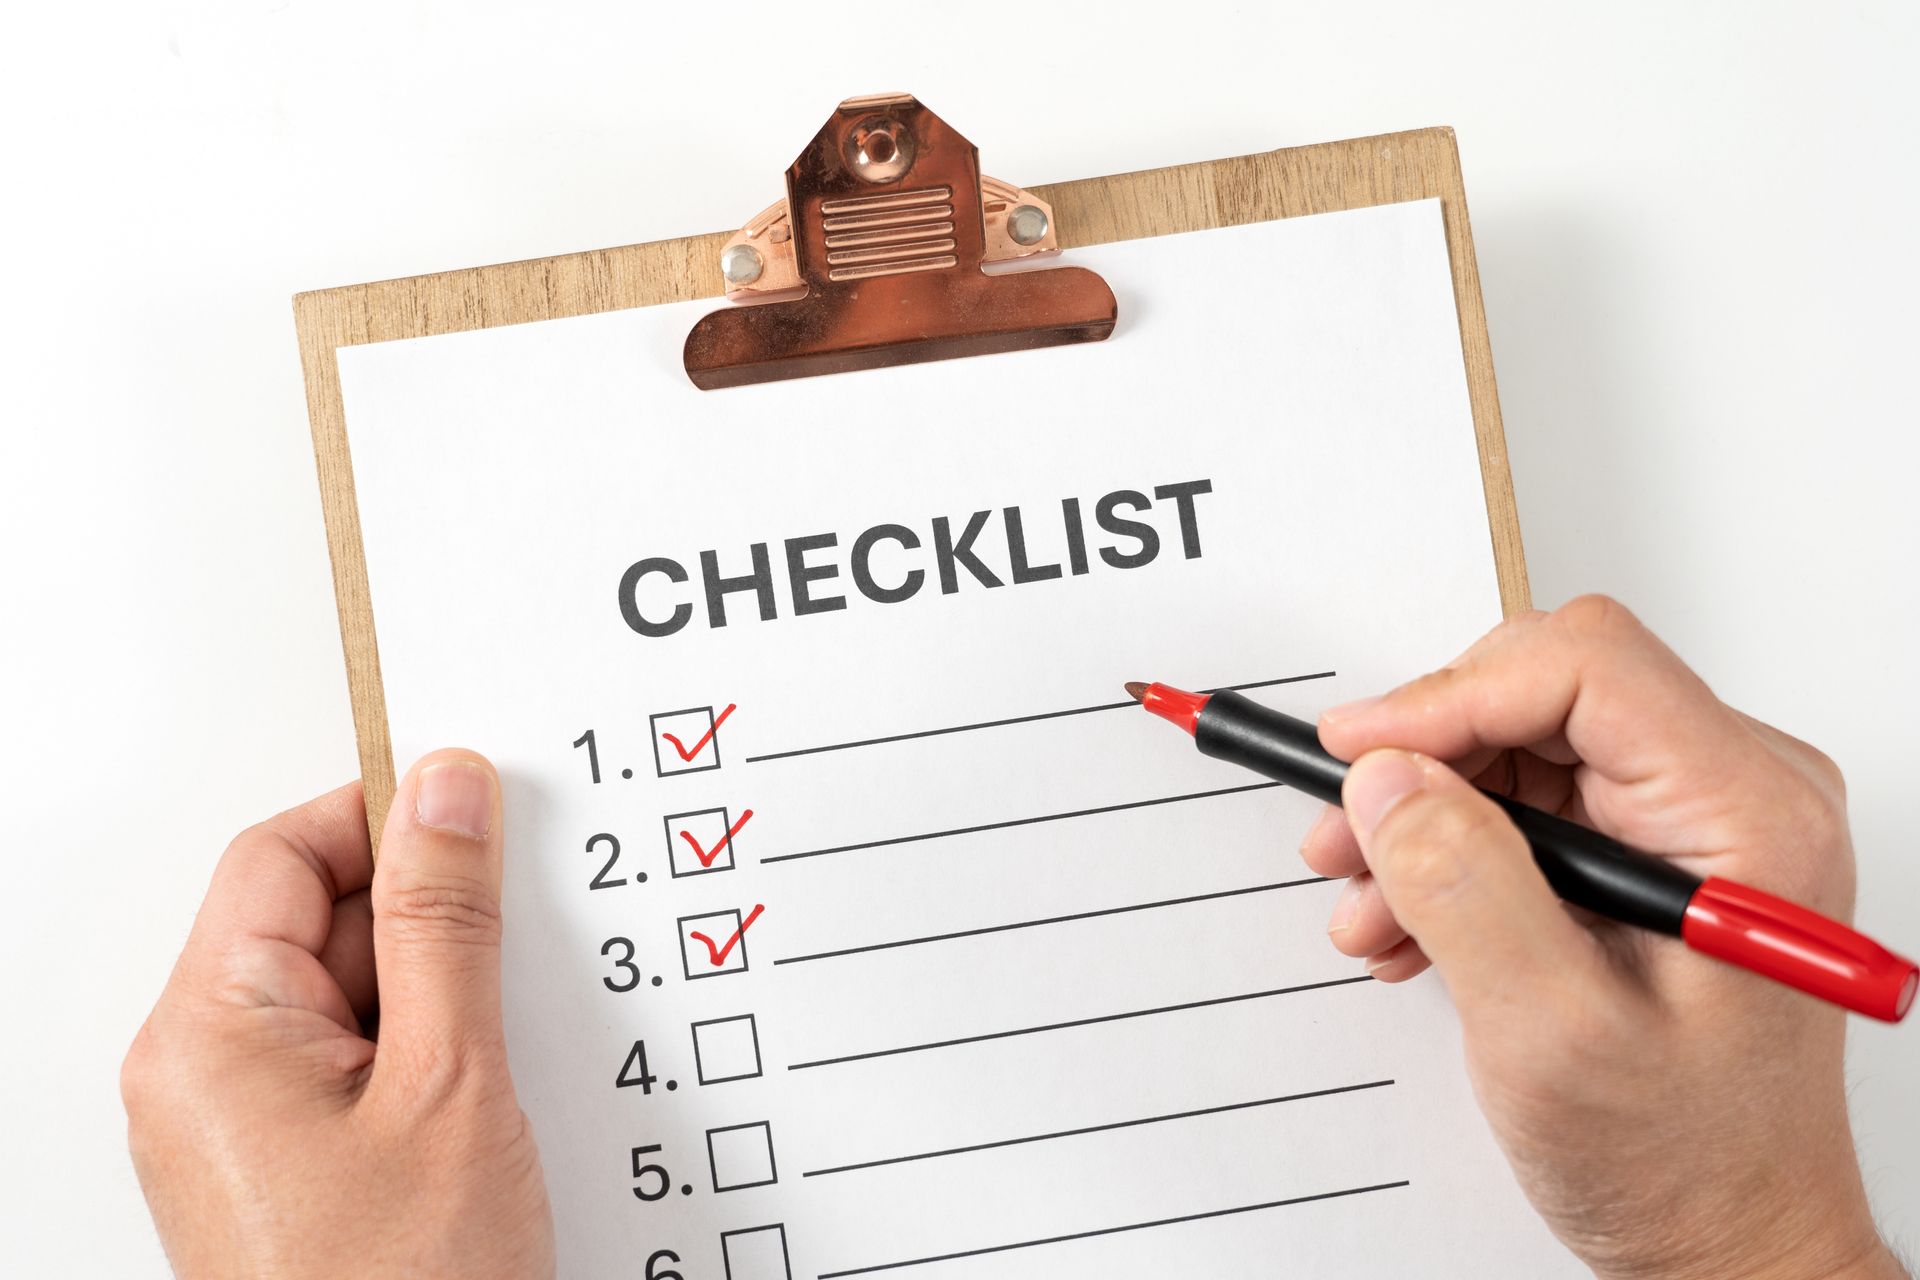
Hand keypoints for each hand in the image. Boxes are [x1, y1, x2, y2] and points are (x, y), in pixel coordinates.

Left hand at [122, 751, 552, 1277]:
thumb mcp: (450, 1081)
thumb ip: (445, 922)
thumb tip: (445, 793)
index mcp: (208, 1033)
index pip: (281, 855)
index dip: (382, 816)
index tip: (476, 809)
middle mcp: (201, 1073)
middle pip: (312, 920)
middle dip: (425, 914)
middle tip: (522, 934)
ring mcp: (241, 1126)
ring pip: (346, 994)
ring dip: (438, 990)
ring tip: (510, 1040)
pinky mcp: (288, 1167)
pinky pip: (355, 1062)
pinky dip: (428, 1051)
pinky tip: (492, 1087)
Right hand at [1302, 597, 1904, 1279]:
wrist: (1729, 1239)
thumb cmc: (1689, 1161)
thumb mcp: (1552, 1033)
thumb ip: (1465, 888)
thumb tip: (1385, 779)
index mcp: (1747, 816)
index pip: (1585, 669)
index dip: (1449, 695)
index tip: (1355, 755)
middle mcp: (1734, 795)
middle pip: (1543, 693)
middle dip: (1424, 761)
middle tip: (1345, 835)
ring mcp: (1693, 822)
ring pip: (1521, 745)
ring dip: (1424, 815)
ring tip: (1369, 904)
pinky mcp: (1652, 852)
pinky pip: (1528, 802)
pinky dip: (1451, 851)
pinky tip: (1410, 923)